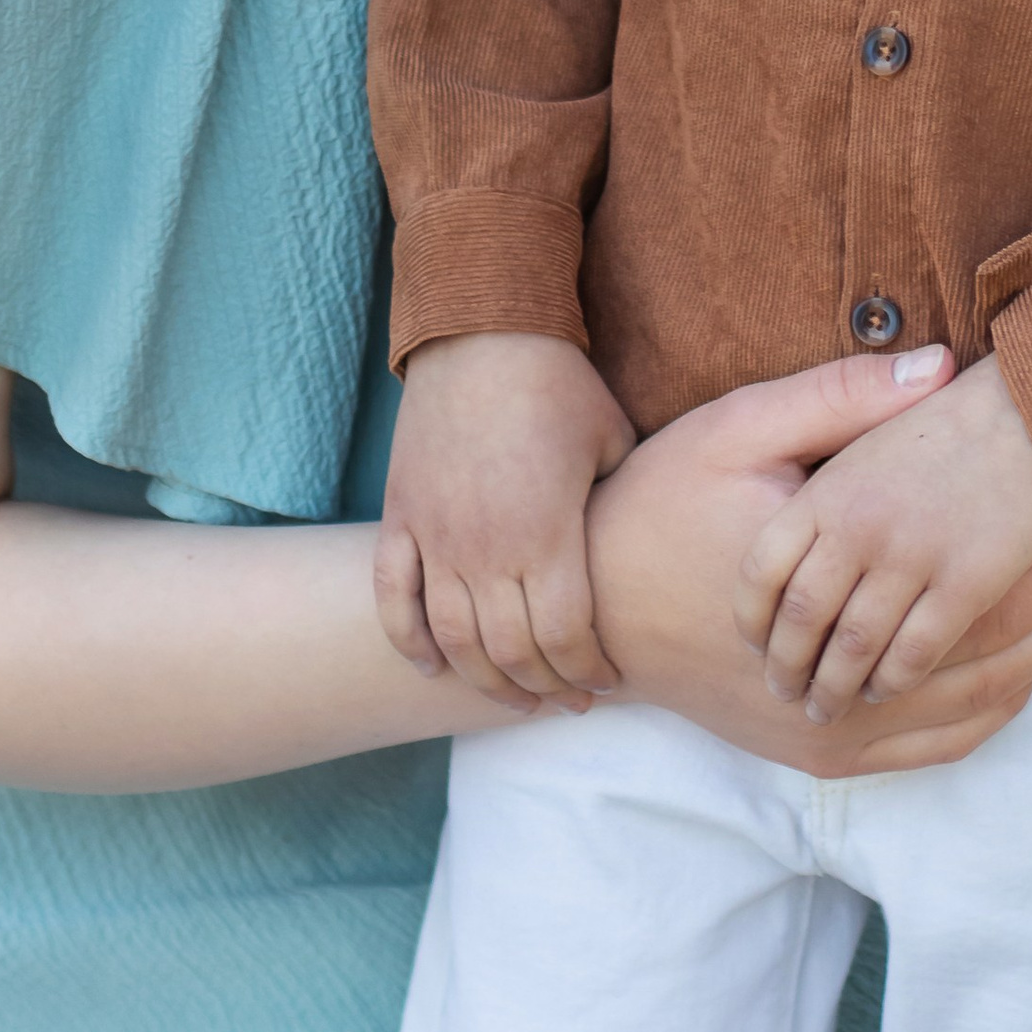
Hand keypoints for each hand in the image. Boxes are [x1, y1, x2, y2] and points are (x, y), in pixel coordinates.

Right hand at [375, 330, 636, 710]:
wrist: (482, 331)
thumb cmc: (558, 385)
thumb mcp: (613, 444)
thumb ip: (620, 509)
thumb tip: (640, 549)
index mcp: (547, 537)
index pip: (567, 639)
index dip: (588, 671)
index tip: (605, 682)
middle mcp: (487, 549)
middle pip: (511, 653)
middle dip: (545, 688)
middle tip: (567, 700)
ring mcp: (436, 538)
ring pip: (454, 639)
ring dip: (484, 680)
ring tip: (513, 697)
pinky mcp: (401, 517)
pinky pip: (392, 597)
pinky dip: (409, 641)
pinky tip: (433, 667)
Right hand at [586, 350, 1031, 777]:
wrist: (587, 608)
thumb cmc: (658, 506)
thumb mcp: (737, 430)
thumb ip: (839, 400)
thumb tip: (941, 368)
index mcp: (834, 595)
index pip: (977, 576)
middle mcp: (844, 682)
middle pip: (995, 643)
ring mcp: (834, 730)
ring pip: (976, 703)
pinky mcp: (822, 752)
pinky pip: (936, 744)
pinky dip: (994, 708)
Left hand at [732, 352, 1031, 722]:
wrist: (1024, 413)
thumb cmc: (938, 425)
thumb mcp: (857, 429)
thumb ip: (813, 486)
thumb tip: (767, 517)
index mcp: (825, 491)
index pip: (762, 570)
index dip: (751, 616)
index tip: (751, 643)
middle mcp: (859, 527)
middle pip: (803, 619)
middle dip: (788, 666)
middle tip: (783, 692)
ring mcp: (912, 557)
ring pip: (855, 647)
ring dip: (837, 687)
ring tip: (827, 707)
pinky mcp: (965, 583)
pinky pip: (914, 653)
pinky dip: (892, 681)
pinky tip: (886, 688)